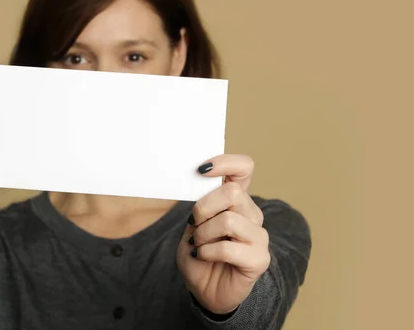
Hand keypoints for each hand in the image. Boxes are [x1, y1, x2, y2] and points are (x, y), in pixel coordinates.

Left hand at [177, 154, 269, 314]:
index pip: (243, 168)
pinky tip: (202, 256)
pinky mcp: (259, 259)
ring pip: (228, 220)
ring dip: (203, 234)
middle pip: (232, 193)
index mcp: (235, 200)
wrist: (204, 290)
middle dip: (204, 208)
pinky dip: (207, 252)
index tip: (201, 169)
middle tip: (194, 224)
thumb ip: (199, 206)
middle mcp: (250, 213)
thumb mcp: (192, 225)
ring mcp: (258, 236)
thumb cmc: (198, 253)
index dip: (226, 162)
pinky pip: (229, 248)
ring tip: (198, 244)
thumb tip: (199, 185)